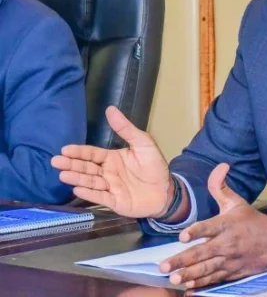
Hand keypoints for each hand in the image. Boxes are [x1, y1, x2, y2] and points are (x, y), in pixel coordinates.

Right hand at [51, 106, 172, 217]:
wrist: (167, 190)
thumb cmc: (154, 166)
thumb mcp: (143, 143)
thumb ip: (126, 129)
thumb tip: (110, 109)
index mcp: (112, 158)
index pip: (92, 154)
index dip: (79, 152)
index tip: (64, 149)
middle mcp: (107, 173)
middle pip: (87, 168)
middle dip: (72, 164)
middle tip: (55, 161)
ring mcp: (110, 188)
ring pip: (91, 182)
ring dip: (77, 178)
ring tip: (63, 175)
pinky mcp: (115, 202)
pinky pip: (101, 198)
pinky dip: (90, 194)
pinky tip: (78, 189)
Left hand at [160, 163, 266, 287]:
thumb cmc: (252, 221)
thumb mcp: (237, 202)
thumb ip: (221, 187)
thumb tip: (220, 165)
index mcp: (228, 224)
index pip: (210, 227)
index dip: (196, 232)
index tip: (182, 237)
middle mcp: (228, 243)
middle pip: (203, 253)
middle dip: (183, 260)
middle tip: (164, 266)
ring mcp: (230, 261)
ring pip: (207, 270)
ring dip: (190, 276)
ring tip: (174, 280)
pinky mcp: (232, 273)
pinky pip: (215, 280)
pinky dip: (202, 286)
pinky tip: (189, 290)